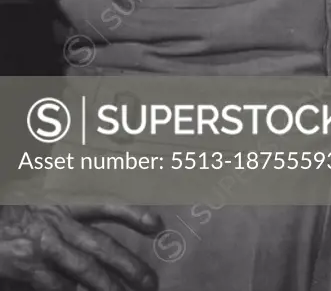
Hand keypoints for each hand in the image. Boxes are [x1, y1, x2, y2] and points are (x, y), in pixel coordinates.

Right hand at [0, 203, 161, 290]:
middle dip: (128, 264)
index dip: (133, 215)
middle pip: (101, 245)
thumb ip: (73, 212)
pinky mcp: (28, 267)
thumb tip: (104, 221)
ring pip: (83, 269)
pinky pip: (56, 285)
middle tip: (149, 281)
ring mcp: (44, 247)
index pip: (106, 205)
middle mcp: (59, 224)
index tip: (157, 225)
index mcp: (66, 204)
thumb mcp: (47, 202)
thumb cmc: (20, 213)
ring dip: (107, 285)